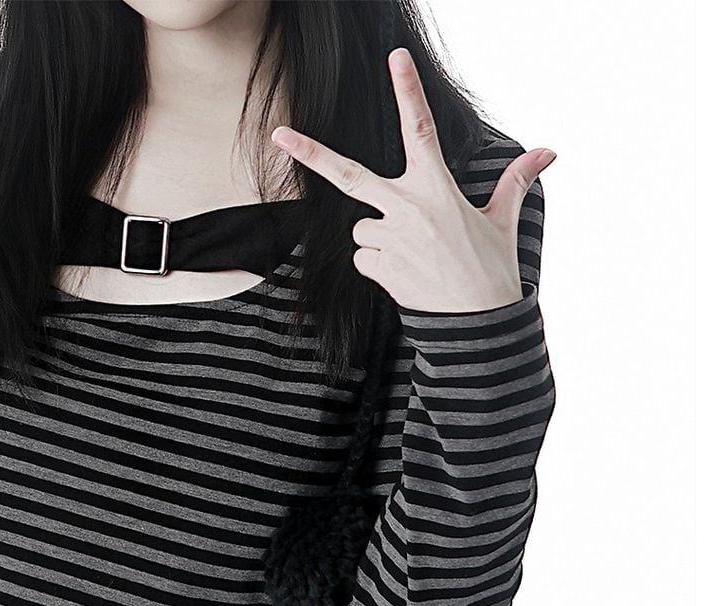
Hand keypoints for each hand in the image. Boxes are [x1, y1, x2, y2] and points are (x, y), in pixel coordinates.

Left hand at [270, 46, 555, 312]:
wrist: (475, 324)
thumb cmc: (491, 269)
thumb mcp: (503, 220)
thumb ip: (515, 181)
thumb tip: (549, 152)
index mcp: (437, 186)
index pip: (419, 128)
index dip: (408, 91)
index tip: (396, 59)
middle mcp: (407, 207)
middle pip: (348, 174)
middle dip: (310, 154)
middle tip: (279, 133)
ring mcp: (389, 238)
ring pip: (361, 227)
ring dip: (378, 237)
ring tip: (413, 254)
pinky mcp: (378, 267)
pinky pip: (362, 258)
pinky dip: (377, 264)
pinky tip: (405, 273)